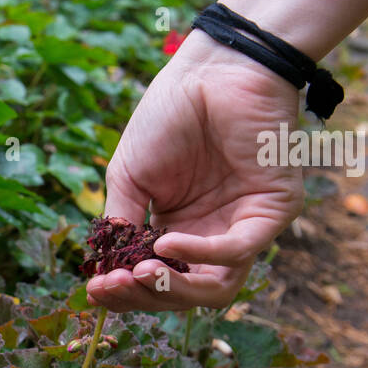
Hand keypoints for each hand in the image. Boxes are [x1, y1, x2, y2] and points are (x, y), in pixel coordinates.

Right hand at [85, 30, 304, 311]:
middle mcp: (211, 235)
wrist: (213, 70)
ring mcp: (243, 226)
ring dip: (175, 287)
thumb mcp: (130, 177)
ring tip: (141, 273)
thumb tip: (106, 272)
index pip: (155, 280)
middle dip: (146, 297)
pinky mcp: (273, 211)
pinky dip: (202, 253)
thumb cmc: (171, 115)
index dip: (125, 293)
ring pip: (217, 287)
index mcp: (177, 229)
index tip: (93, 289)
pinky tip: (168, 242)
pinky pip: (240, 250)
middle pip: (184, 292)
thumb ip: (123, 224)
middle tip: (113, 285)